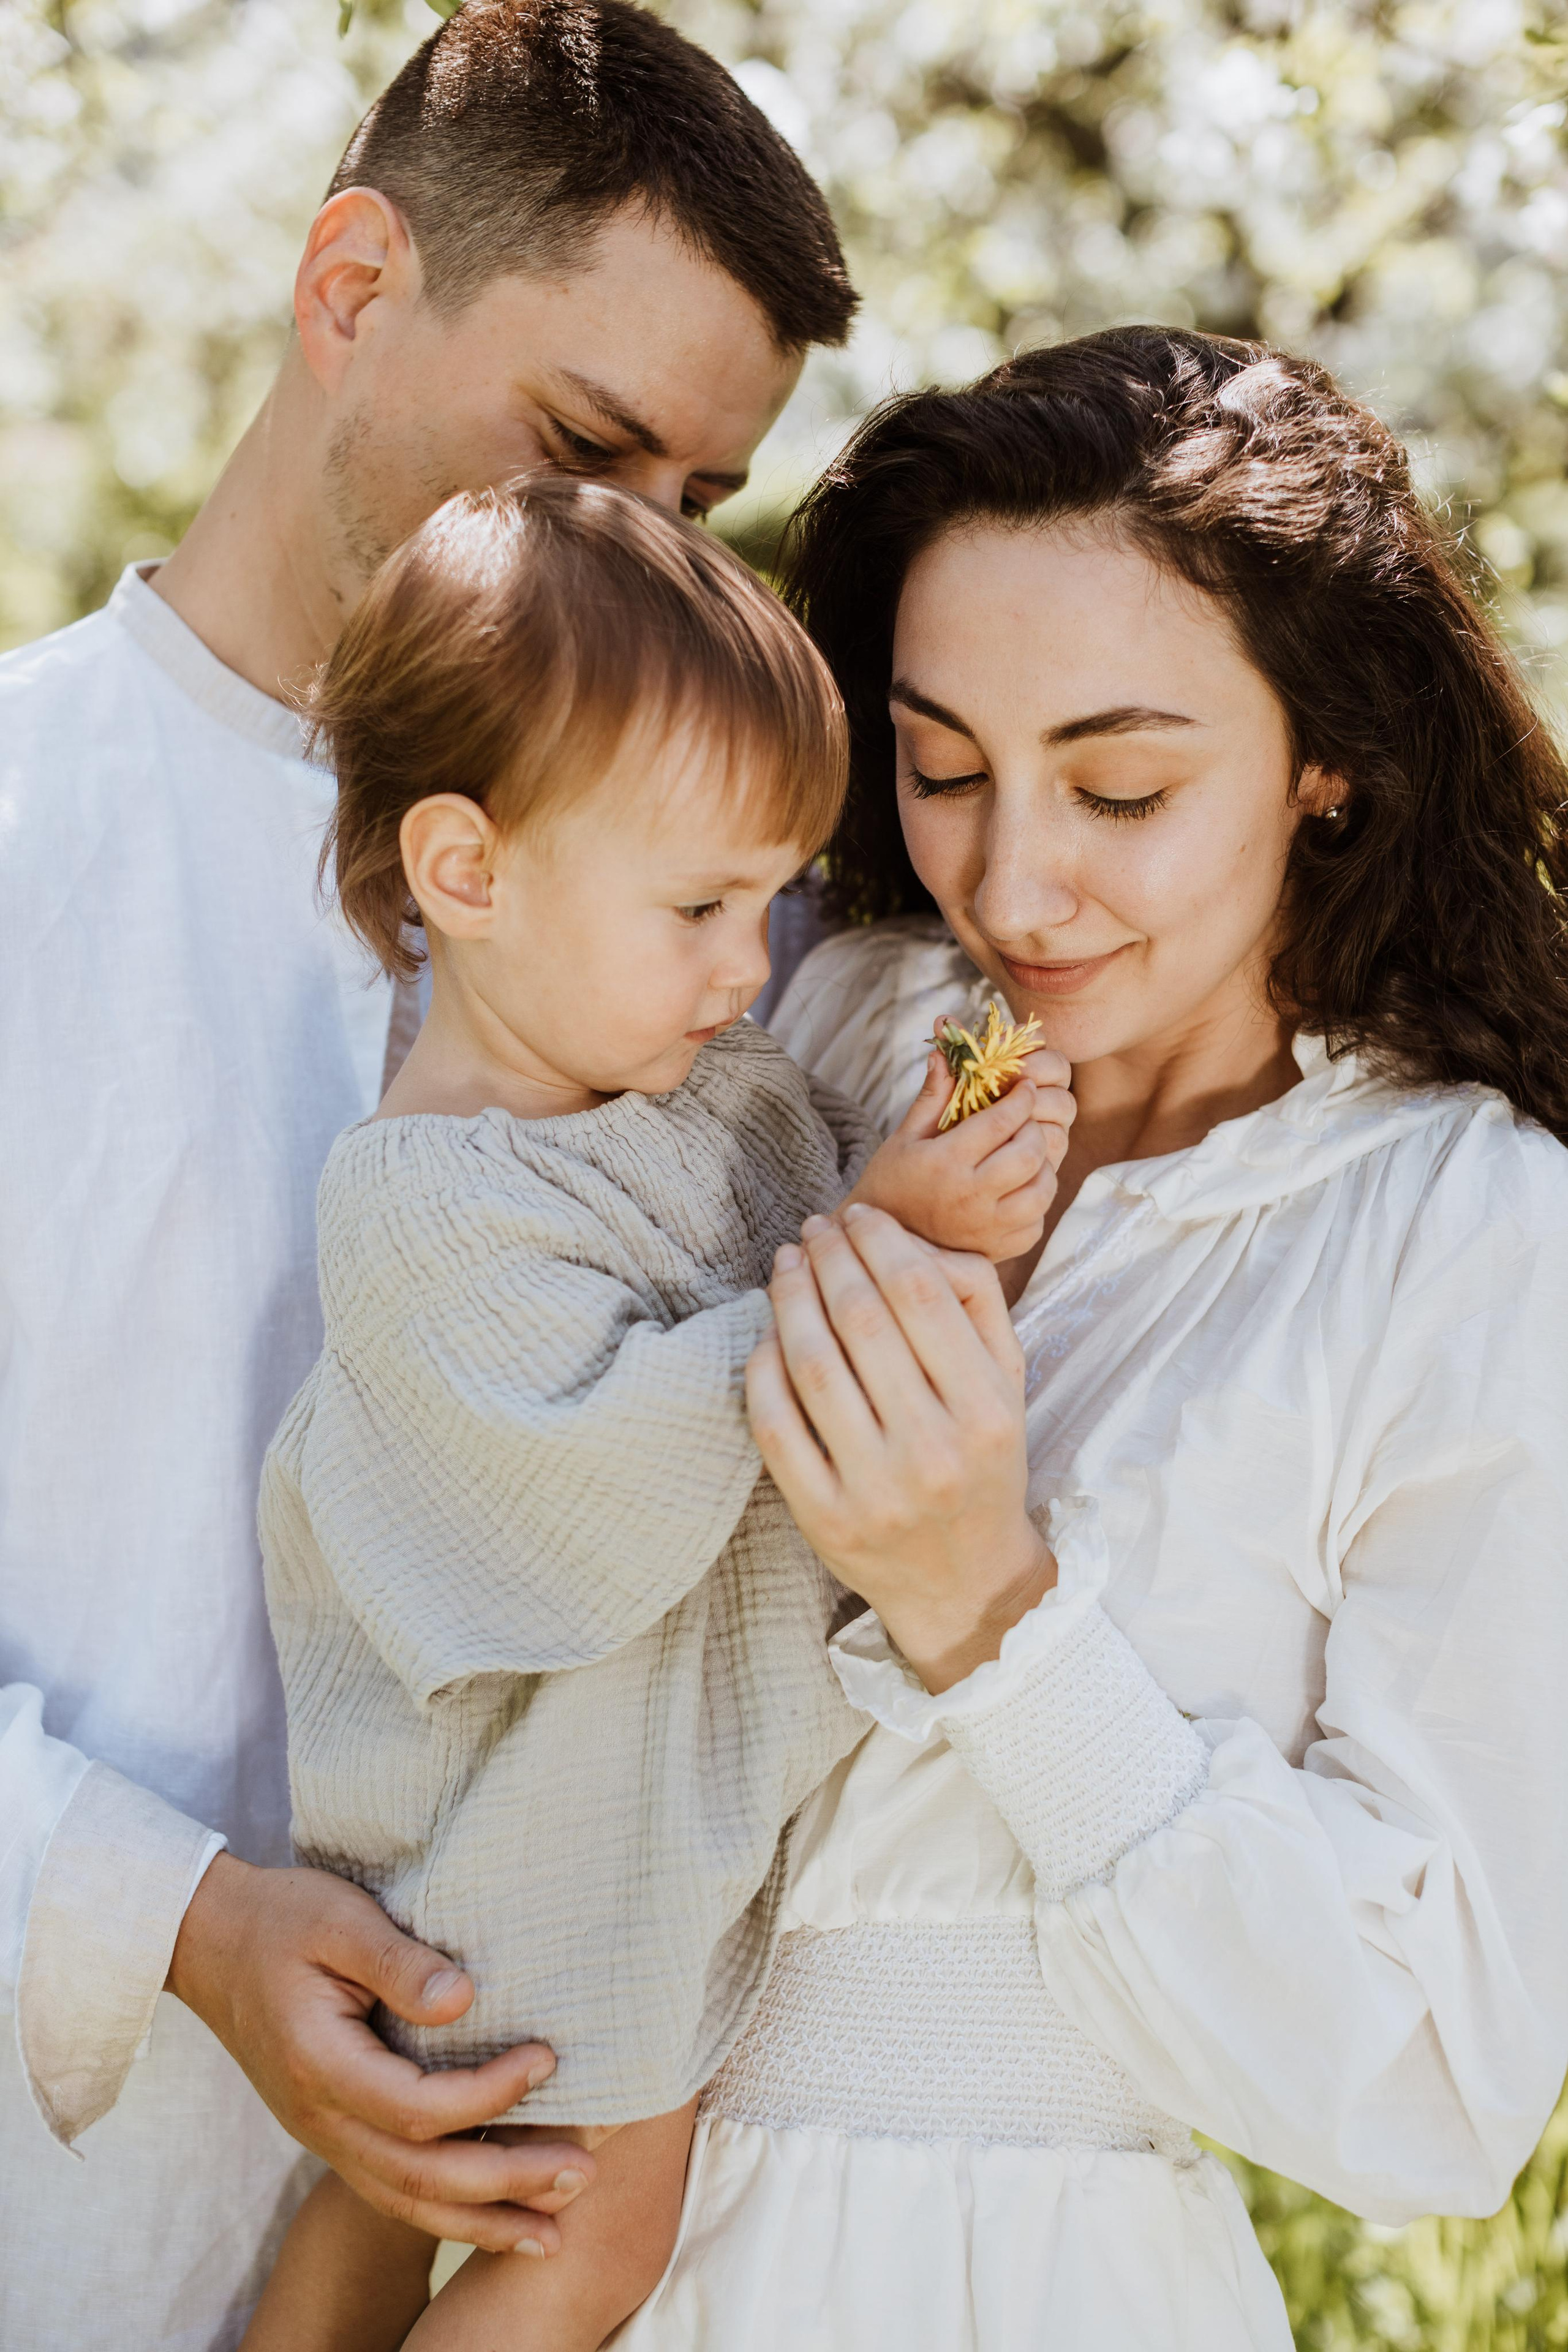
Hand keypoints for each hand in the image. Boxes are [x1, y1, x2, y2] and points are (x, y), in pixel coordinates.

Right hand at [167, 1854, 596, 2252]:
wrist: (210, 1943)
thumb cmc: (281, 1920)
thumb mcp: (339, 1918)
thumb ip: (398, 1962)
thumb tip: (464, 2000)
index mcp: (321, 2065)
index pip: (417, 2108)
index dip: (489, 2094)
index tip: (548, 2059)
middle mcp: (320, 2118)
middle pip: (420, 2174)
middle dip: (506, 2183)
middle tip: (582, 2172)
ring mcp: (323, 2135)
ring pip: (407, 2200)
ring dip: (483, 2220)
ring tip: (553, 2235)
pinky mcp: (333, 2133)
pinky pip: (392, 2190)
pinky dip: (447, 2213)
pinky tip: (496, 2222)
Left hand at [746, 1205, 1055, 1692]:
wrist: (966, 1582)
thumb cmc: (982, 1463)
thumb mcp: (1008, 1386)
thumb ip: (977, 1305)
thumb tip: (907, 1241)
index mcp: (986, 1410)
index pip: (920, 1294)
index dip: (880, 1241)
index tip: (858, 1216)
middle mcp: (932, 1449)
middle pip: (861, 1319)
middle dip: (829, 1258)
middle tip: (813, 1230)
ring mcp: (873, 1488)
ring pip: (812, 1364)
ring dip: (790, 1299)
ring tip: (786, 1265)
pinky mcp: (822, 1518)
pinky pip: (775, 1423)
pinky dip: (763, 1367)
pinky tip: (767, 1333)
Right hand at [842, 1039, 1073, 1262]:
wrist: (881, 1240)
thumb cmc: (892, 1181)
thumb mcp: (905, 1136)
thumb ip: (933, 1095)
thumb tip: (945, 1051)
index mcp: (945, 1163)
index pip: (1001, 1122)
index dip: (1021, 1098)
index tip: (1024, 1088)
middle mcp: (970, 1198)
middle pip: (1029, 1154)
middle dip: (1034, 1129)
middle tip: (1025, 1121)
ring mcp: (988, 1228)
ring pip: (1042, 1190)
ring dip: (1041, 1166)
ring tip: (1024, 1154)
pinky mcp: (1000, 1250)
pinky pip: (1037, 1222)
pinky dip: (1035, 1202)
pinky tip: (1018, 1188)